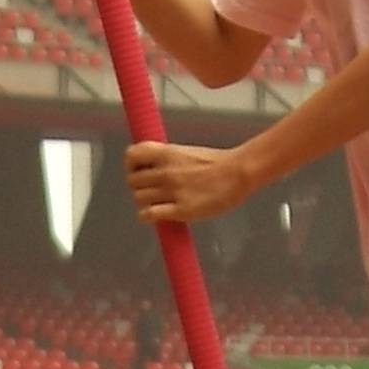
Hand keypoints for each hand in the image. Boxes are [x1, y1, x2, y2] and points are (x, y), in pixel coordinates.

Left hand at [125, 137, 250, 229]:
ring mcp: (172, 190)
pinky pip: (150, 214)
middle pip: (132, 181)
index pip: (132, 155)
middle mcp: (166, 171)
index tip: (137, 171)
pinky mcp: (180, 209)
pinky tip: (155, 216)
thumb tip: (154, 168)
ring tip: (156, 204)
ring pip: (139, 198)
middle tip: (150, 191)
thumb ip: (168, 160)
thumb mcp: (187, 152)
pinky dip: (147, 216)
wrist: (238, 173)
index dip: (130, 165)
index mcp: (167, 153)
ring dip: (144, 202)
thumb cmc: (219, 164)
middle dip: (138, 187)